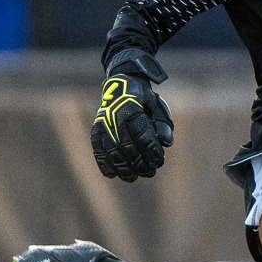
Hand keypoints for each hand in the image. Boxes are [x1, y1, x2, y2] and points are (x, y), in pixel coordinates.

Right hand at [90, 49, 173, 180]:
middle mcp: (114, 117)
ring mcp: (103, 124)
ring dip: (123, 167)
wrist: (121, 84)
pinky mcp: (96, 130)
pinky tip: (113, 174)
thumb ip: (163, 124)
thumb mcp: (157, 105)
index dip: (150, 150)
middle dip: (139, 162)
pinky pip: (98, 149)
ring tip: (134, 177)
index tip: (158, 161)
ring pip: (112, 151)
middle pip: (127, 146)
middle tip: (150, 172)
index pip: (142, 134)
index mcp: (131, 108)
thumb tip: (166, 144)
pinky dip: (104, 163)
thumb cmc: (144, 99)